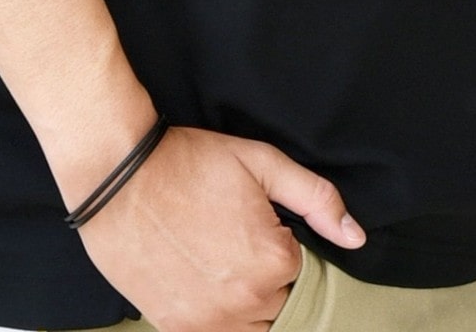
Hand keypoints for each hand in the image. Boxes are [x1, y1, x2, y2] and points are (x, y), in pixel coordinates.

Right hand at [74, 123, 366, 331]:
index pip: (302, 268)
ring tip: (217, 260)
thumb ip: (315, 197)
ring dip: (244, 301)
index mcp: (274, 261)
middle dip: (265, 275)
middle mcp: (246, 302)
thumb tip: (356, 238)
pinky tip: (200, 282)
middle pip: (279, 302)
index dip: (281, 242)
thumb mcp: (260, 161)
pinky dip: (216, 318)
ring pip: (252, 328)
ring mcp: (209, 322)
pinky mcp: (176, 329)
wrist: (118, 178)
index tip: (256, 221)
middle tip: (233, 238)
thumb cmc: (189, 163)